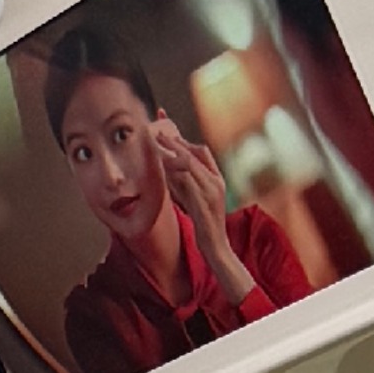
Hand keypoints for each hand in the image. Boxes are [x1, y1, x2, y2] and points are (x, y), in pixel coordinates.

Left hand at [153, 115, 254, 302]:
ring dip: (172, 150)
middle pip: (194, 152)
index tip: (165, 124)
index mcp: (214, 178)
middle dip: (175, 138)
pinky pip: (187, 182)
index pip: (199, 150)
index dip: (181, 137)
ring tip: (156, 139)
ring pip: (189, 164)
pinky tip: (161, 165)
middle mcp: (214, 180)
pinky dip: (174, 172)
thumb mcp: (193, 202)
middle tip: (157, 126)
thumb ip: (184, 188)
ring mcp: (210, 191)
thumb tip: (168, 175)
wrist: (217, 248)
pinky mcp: (203, 203)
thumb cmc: (205, 227)